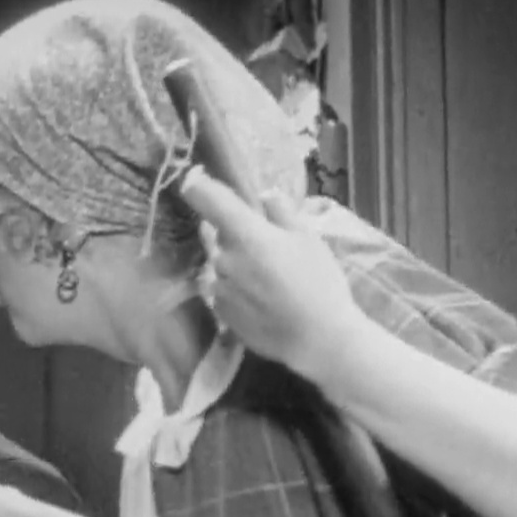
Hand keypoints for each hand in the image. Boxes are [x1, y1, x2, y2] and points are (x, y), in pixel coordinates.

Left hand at [177, 166, 374, 386]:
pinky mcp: (219, 312)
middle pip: (215, 233)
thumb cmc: (319, 283)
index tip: (197, 176)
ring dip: (233, 262)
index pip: (205, 197)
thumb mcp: (308, 237)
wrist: (318, 339)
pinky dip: (234, 286)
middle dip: (232, 232)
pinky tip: (261, 297)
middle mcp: (223, 258)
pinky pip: (220, 288)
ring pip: (218, 262)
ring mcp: (217, 288)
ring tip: (268, 277)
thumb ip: (280, 210)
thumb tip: (263, 195)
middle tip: (264, 243)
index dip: (197, 182)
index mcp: (245, 234)